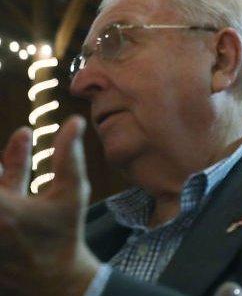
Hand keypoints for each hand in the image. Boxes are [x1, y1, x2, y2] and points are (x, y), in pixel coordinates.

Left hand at [0, 116, 100, 295]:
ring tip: (3, 179)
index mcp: (4, 208)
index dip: (7, 161)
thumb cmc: (65, 233)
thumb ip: (69, 155)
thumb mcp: (73, 193)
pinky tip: (2, 190)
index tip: (17, 138)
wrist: (53, 279)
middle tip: (1, 167)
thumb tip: (74, 122)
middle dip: (0, 174)